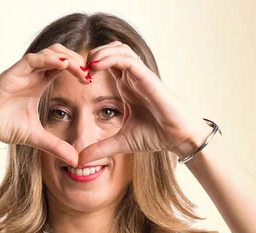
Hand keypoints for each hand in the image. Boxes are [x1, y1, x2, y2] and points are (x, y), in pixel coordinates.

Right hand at [0, 44, 90, 166]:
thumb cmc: (3, 127)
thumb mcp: (37, 138)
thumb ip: (57, 146)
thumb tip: (77, 161)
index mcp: (39, 82)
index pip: (63, 66)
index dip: (78, 69)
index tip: (90, 81)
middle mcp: (32, 73)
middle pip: (59, 53)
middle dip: (76, 59)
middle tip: (89, 73)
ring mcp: (22, 71)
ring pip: (49, 52)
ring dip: (67, 57)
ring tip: (80, 69)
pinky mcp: (11, 74)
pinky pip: (33, 59)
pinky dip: (49, 59)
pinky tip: (63, 65)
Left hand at [78, 41, 212, 165]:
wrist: (179, 138)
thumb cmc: (156, 136)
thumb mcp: (121, 143)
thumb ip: (100, 149)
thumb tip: (79, 161)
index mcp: (127, 86)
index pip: (106, 63)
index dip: (90, 65)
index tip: (77, 78)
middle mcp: (133, 77)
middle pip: (112, 49)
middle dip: (93, 53)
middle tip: (78, 68)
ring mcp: (141, 75)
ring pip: (119, 49)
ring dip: (100, 52)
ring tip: (87, 65)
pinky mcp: (148, 77)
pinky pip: (127, 60)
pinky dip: (111, 58)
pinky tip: (96, 66)